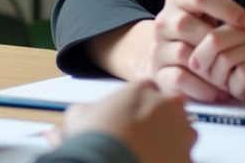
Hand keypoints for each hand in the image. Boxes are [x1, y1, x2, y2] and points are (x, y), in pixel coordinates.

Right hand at [63, 80, 195, 162]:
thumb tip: (55, 130)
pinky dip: (172, 162)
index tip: (129, 121)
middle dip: (160, 122)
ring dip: (170, 143)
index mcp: (144, 89)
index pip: (148, 90)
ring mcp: (183, 133)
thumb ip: (78, 117)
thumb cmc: (94, 140)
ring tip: (147, 156)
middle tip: (141, 139)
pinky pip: (183, 158)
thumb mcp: (77, 119)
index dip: (138, 107)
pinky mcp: (188, 158)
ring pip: (182, 135)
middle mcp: (169, 105)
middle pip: (171, 109)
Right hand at [145, 0, 244, 100]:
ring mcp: (158, 48)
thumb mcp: (207, 8)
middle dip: (219, 41)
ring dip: (213, 66)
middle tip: (243, 54)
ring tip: (236, 75)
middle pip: (189, 24)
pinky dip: (202, 87)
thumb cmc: (196, 30)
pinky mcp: (158, 73)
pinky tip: (219, 90)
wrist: (164, 57)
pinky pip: (179, 79)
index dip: (228, 8)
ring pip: (185, 54)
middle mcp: (164, 20)